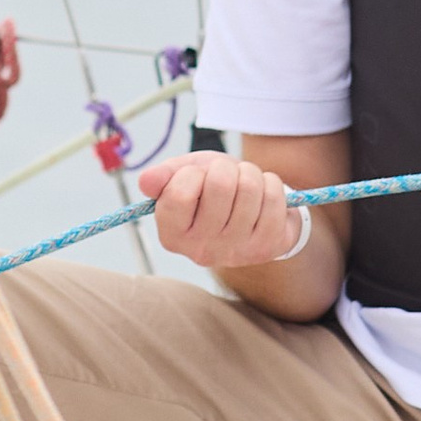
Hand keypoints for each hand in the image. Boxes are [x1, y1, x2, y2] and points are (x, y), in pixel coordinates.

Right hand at [139, 150, 308, 274]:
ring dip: (250, 174)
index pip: (179, 194)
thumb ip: (164, 177)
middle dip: (225, 168)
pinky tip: (263, 196)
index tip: (197, 176)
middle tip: (227, 176)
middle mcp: (202, 251)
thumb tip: (145, 181)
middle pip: (220, 185)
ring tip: (245, 184)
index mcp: (173, 236)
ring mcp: (237, 252)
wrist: (251, 210)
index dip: (191, 173)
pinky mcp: (268, 247)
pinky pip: (274, 197)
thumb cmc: (212, 191)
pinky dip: (271, 183)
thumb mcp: (184, 177)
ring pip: (250, 187)